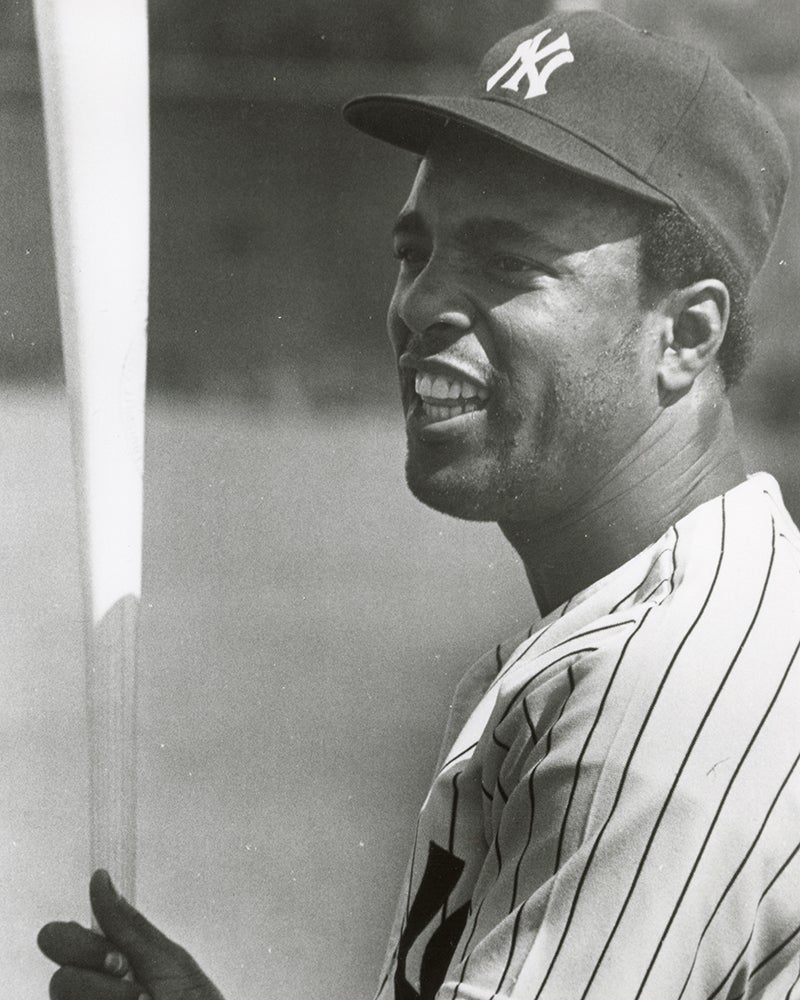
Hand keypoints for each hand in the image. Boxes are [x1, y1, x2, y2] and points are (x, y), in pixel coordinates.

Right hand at [38, 869, 225, 999]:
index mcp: (103, 962)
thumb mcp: (165, 958)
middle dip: (97, 983)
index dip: (78, 945)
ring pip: (63, 995)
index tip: (118, 957)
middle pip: (58, 979)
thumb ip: (128, 926)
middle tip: (134, 986)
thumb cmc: (191, 999)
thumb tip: (99, 878)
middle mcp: (88, 991)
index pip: (57, 939)